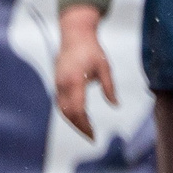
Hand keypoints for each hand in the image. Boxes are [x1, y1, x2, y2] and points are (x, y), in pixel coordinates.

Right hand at [54, 5, 113, 139]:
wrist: (74, 34)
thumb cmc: (92, 50)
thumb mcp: (105, 67)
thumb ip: (109, 87)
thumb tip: (115, 105)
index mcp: (74, 81)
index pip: (77, 110)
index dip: (85, 125)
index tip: (94, 135)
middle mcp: (62, 85)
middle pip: (67, 114)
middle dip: (79, 127)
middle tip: (92, 137)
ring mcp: (57, 84)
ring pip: (62, 110)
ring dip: (73, 122)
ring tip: (87, 130)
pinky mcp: (57, 83)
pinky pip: (61, 103)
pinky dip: (69, 113)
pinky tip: (81, 118)